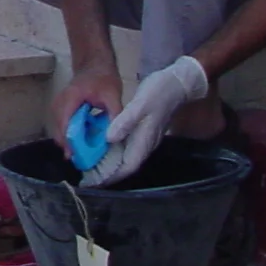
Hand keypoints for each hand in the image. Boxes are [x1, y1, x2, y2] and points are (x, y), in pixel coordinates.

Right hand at [50, 64, 122, 157]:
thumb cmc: (103, 77)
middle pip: (59, 131)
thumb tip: (114, 136)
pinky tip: (82, 142)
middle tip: (83, 159)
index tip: (78, 157)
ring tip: (84, 153)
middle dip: (70, 146)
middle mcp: (59, 103)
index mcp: (70, 99)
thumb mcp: (113, 94)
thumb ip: (114, 114)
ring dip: (70, 142)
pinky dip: (70, 136)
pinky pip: (62, 126)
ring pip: (59, 130)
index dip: (70, 143)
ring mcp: (57, 106)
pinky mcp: (60, 109)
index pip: (65, 125)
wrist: (94, 63)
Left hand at [86, 55, 207, 185]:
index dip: (111, 176)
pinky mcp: (143, 131)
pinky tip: (102, 145)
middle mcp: (145, 144)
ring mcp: (145, 138)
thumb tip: (109, 139)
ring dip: (110, 162)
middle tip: (87, 175)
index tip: (94, 182)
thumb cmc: (160, 92)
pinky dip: (114, 149)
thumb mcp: (140, 104)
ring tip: (90, 164)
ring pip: (126, 156)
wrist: (178, 82)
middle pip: (125, 165)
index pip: (127, 167)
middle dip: (108, 172)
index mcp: (144, 140)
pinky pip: (126, 146)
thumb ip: (125, 122)